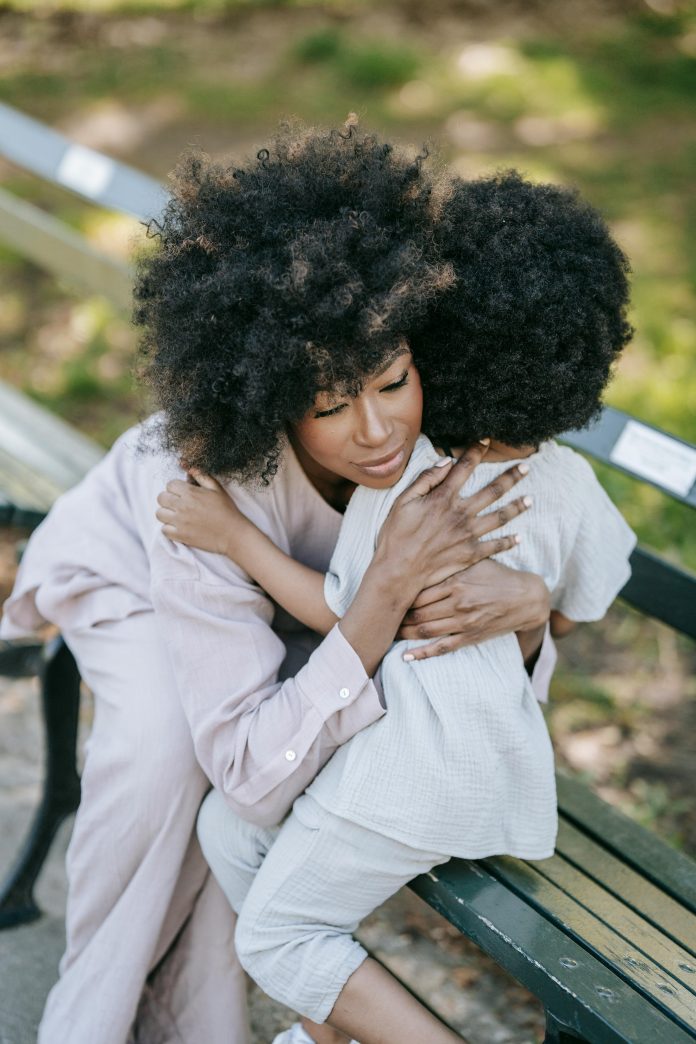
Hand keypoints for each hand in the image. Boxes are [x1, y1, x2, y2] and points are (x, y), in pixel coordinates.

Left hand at [156, 469, 245, 555]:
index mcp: (191, 493)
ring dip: (166, 513)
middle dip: (168, 498)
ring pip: (159, 514)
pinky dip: (168, 528)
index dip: (175, 487)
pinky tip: (178, 526)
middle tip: (178, 503)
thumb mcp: (217, 488)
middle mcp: (183, 506)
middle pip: (161, 498)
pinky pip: (164, 530)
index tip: (182, 493)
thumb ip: (201, 475)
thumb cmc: (227, 510)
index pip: (170, 485)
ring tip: (176, 515)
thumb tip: (186, 465)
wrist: (233, 534)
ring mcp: (181, 522)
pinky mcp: (181, 536)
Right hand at [376, 442, 531, 595]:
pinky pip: (495, 546)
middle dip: (511, 477)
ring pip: (500, 517)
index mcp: (444, 498)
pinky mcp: (471, 554)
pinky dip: (509, 542)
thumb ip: (426, 479)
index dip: (476, 452)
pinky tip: (519, 537)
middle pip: (493, 491)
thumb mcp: (403, 501)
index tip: (487, 440)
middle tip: (526, 467)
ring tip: (530, 500)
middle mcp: (461, 513)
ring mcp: (468, 535)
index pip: (464, 468)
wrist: (399, 570)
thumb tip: (446, 461)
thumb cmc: (396, 535)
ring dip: (517, 507)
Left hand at [397, 560, 549, 659]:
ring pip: (425, 631)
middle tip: (382, 615)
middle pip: (417, 612)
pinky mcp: (470, 637)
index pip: (418, 591)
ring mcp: (464, 622)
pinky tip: (406, 656)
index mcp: (456, 581)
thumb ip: (450, 559)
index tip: (387, 594)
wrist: (526, 597)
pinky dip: (422, 654)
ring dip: (404, 633)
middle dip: (397, 615)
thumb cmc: (497, 574)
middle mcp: (458, 603)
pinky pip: (442, 648)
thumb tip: (422, 551)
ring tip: (389, 632)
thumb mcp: (475, 561)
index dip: (400, 595)